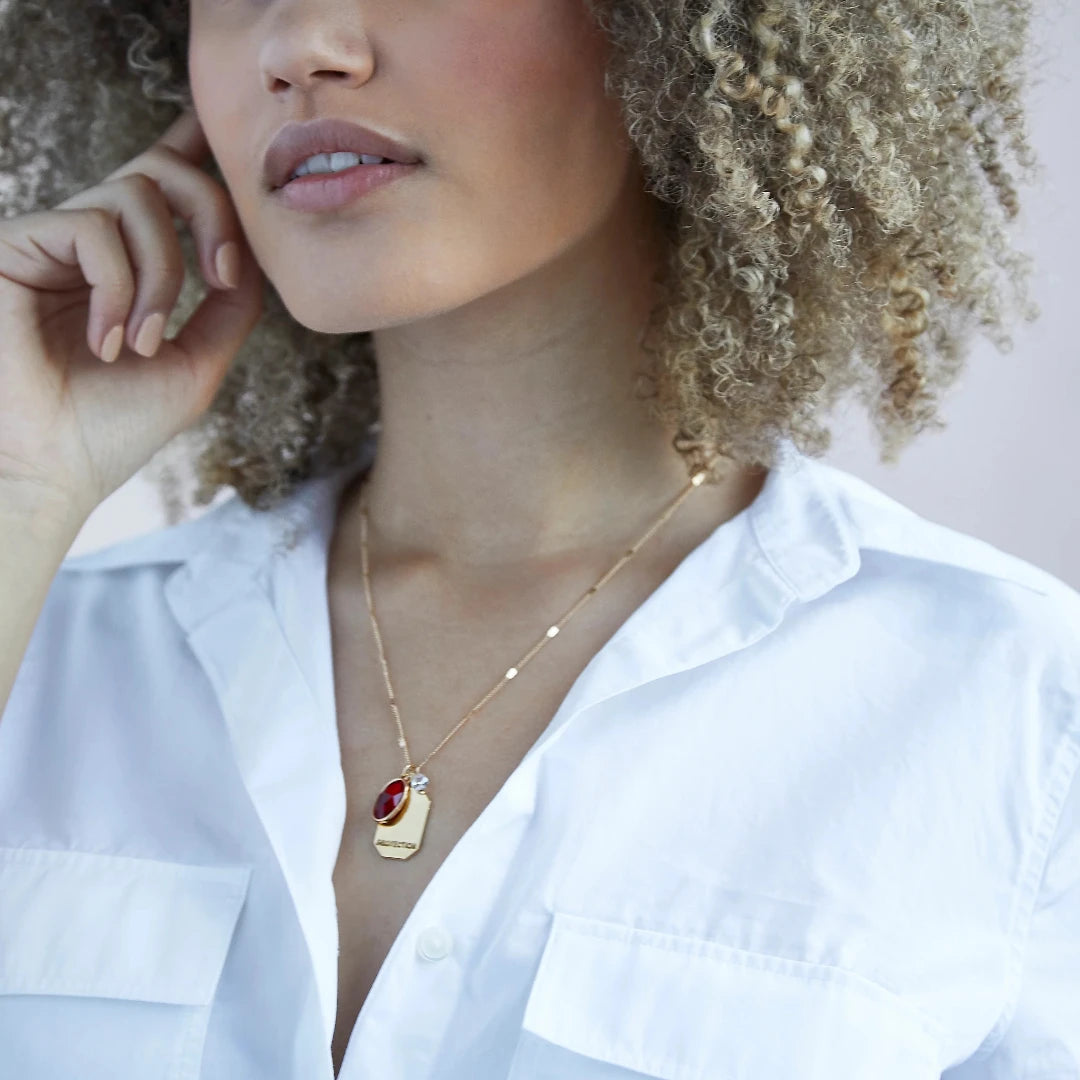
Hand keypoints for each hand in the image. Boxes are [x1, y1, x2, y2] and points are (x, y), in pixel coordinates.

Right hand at [0, 107, 263, 527]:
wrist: (54, 470)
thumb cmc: (114, 427)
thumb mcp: (195, 363)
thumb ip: (229, 309)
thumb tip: (253, 257)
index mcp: (129, 264)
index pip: (158, 185)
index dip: (187, 145)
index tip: (216, 127)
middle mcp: (91, 243)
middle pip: (161, 170)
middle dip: (211, 212)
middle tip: (221, 279)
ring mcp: (52, 242)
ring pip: (134, 196)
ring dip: (161, 275)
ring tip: (141, 343)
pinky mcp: (15, 247)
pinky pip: (90, 228)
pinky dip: (117, 287)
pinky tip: (106, 339)